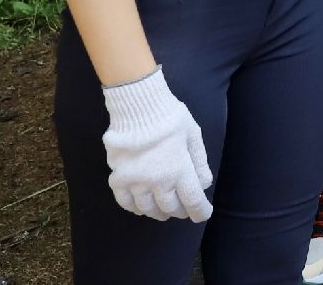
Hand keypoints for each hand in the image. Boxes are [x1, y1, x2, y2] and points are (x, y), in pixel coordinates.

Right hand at [100, 66, 212, 220]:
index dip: (200, 211)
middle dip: (180, 211)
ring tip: (163, 211)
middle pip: (170, 207)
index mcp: (179, 171)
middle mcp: (157, 181)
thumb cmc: (171, 118)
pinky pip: (125, 202)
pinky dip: (134, 207)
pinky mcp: (118, 178)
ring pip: (147, 208)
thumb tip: (204, 184)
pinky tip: (141, 206)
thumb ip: (199, 163)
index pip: (192, 201)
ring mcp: (135, 182)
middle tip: (184, 210)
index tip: (203, 214)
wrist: (139, 108)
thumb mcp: (194, 136)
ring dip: (158, 212)